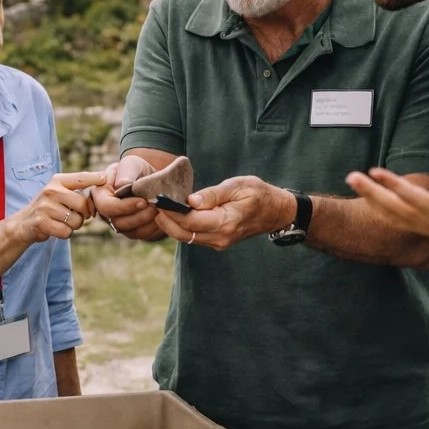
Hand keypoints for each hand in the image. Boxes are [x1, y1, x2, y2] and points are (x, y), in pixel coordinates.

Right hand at [5, 171, 105, 245]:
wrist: (24, 223)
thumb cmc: (49, 207)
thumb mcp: (59, 192)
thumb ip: (77, 190)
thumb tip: (103, 185)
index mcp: (57, 181)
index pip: (81, 178)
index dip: (95, 178)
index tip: (105, 179)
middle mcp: (50, 191)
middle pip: (82, 204)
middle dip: (84, 214)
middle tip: (76, 215)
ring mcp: (45, 207)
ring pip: (76, 221)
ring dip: (74, 225)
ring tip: (62, 221)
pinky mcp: (42, 222)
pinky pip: (67, 232)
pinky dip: (65, 234)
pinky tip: (56, 228)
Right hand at [89, 156, 162, 240]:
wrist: (148, 178)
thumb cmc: (135, 169)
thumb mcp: (131, 164)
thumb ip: (126, 171)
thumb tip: (122, 184)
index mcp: (101, 195)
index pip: (107, 207)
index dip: (124, 207)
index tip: (143, 201)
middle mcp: (107, 213)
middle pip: (119, 223)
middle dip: (139, 216)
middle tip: (155, 206)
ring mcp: (120, 223)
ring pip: (131, 232)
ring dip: (148, 224)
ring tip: (160, 210)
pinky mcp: (133, 230)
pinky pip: (142, 235)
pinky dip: (154, 229)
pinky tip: (163, 217)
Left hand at [150, 175, 294, 250]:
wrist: (276, 212)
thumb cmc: (259, 194)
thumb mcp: (238, 186)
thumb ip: (213, 194)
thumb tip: (190, 201)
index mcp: (226, 222)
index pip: (191, 221)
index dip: (172, 211)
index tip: (158, 199)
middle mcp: (221, 238)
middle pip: (184, 233)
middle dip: (166, 220)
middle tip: (153, 204)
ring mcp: (219, 243)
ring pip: (186, 238)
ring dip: (171, 225)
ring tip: (160, 207)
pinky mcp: (217, 242)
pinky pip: (194, 237)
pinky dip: (181, 227)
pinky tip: (174, 214)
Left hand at [346, 168, 428, 259]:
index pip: (411, 197)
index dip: (393, 185)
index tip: (375, 172)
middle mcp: (426, 220)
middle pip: (393, 206)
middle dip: (372, 192)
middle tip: (351, 176)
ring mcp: (421, 224)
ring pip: (391, 212)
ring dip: (372, 197)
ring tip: (354, 180)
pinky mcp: (421, 225)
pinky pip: (395, 217)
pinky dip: (380, 207)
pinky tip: (369, 197)